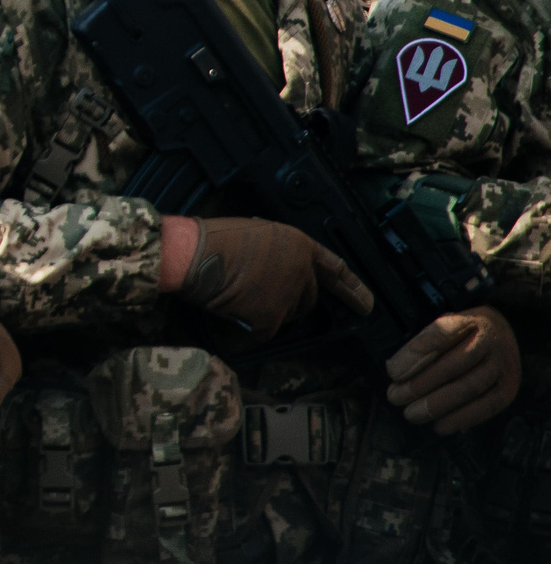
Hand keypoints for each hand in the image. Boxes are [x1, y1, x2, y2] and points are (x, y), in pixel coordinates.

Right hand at [163, 216, 372, 336]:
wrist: (196, 254)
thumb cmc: (215, 238)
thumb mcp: (256, 232)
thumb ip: (277, 251)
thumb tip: (275, 268)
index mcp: (298, 244)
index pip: (335, 268)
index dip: (353, 287)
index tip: (366, 304)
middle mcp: (301, 270)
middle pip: (308, 298)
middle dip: (291, 302)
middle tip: (262, 299)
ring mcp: (288, 296)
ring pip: (286, 315)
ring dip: (267, 311)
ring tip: (237, 294)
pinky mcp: (272, 317)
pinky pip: (265, 330)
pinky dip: (249, 325)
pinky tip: (232, 308)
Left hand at [387, 307, 520, 434]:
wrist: (503, 335)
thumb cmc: (462, 334)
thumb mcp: (444, 326)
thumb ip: (422, 344)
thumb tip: (394, 371)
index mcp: (468, 320)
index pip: (440, 333)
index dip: (415, 354)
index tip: (392, 372)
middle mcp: (489, 340)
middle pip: (452, 366)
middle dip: (419, 385)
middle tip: (394, 397)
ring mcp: (502, 365)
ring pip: (468, 388)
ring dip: (436, 405)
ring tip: (410, 414)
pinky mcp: (509, 387)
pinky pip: (485, 407)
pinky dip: (460, 419)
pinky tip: (438, 426)